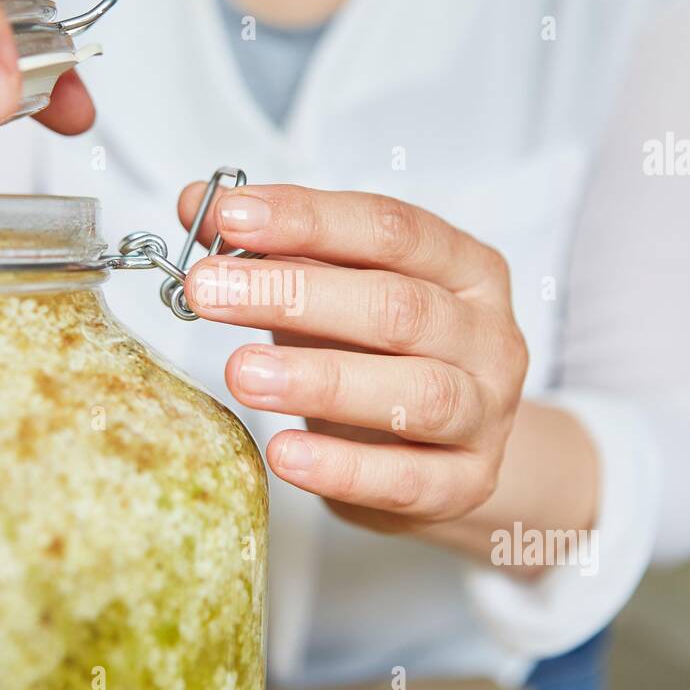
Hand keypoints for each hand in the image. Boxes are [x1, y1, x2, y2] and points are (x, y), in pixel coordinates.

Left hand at [179, 183, 529, 537]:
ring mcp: (486, 414)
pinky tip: (283, 453)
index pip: (391, 229)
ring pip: (415, 393)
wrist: (447, 458)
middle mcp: (488, 335)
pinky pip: (406, 479)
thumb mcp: (336, 291)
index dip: (309, 219)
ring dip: (321, 380)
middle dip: (294, 293)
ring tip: (241, 373)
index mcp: (465, 267)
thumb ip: (279, 247)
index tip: (230, 218)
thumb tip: (201, 204)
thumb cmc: (383, 357)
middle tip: (208, 292)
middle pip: (398, 306)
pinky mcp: (466, 484)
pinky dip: (343, 469)